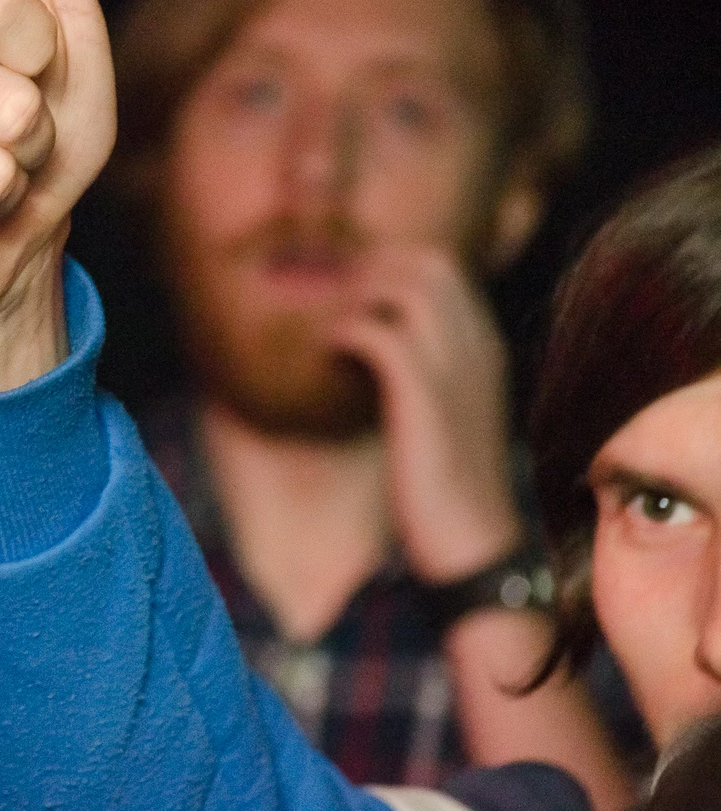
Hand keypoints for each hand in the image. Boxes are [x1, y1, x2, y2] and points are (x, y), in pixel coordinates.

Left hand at [327, 246, 523, 583]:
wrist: (473, 546)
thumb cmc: (448, 487)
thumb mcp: (445, 419)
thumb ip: (426, 378)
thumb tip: (378, 357)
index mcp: (485, 352)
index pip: (446, 272)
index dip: (392, 266)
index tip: (351, 286)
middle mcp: (476, 350)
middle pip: (428, 264)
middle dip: (373, 267)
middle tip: (332, 295)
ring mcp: (454, 371)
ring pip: (405, 288)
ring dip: (356, 295)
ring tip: (328, 322)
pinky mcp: (424, 399)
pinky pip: (376, 335)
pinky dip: (342, 333)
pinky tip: (324, 353)